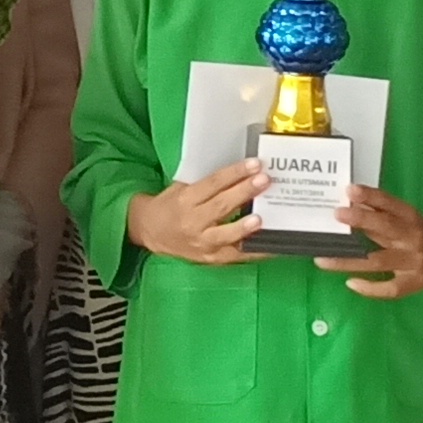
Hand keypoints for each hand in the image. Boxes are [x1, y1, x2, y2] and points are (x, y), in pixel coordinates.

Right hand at [126, 159, 264, 267]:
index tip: (254, 164)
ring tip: (262, 218)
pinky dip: (254, 251)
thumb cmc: (171, 205)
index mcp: (185, 199)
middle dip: (244, 192)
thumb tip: (242, 174)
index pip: (213, 184)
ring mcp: (202, 242)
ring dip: (245, 227)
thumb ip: (208, 184)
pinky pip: (235, 255)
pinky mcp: (211, 258)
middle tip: (264, 180)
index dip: (234, 173)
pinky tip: (271, 245)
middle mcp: (192, 222)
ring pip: (226, 234)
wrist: (151, 232)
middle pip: (221, 206)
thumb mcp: (182, 188)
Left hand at [323, 190, 422, 300]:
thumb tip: (349, 204)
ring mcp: (414, 262)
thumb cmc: (418, 231)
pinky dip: (370, 288)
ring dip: (349, 260)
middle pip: (386, 228)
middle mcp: (414, 238)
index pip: (391, 204)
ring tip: (323, 259)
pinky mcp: (414, 283)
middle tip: (336, 214)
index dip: (372, 196)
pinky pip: (390, 289)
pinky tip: (350, 283)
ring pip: (379, 261)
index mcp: (412, 217)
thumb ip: (380, 213)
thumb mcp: (404, 217)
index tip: (349, 190)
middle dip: (361, 221)